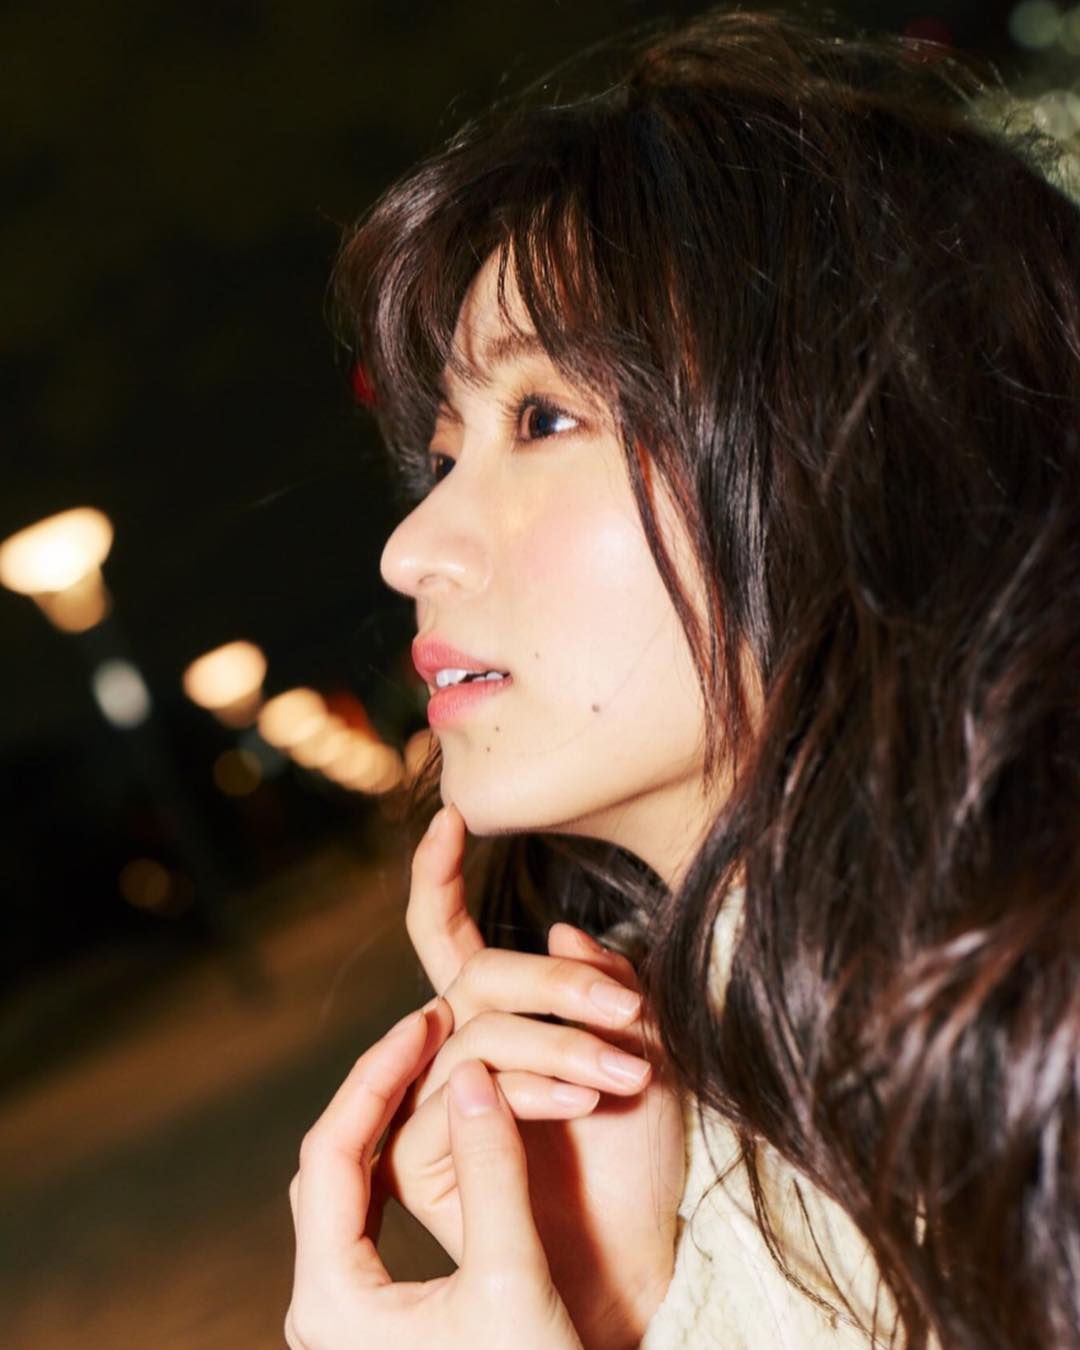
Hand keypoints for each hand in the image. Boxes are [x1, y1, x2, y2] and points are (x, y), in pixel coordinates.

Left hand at [286, 1006, 583, 1349]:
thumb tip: (470, 1076)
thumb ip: (490, 1174)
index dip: (377, 1073)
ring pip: (354, 1183)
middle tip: (433, 1026)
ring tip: (441, 1060)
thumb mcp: (512, 1282)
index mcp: (331, 1299)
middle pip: (334, 1161)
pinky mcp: (382, 1314)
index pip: (332, 1152)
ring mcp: (351, 1311)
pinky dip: (409, 1157)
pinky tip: (447, 1128)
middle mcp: (325, 1303)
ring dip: (395, 1116)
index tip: (425, 1018)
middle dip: (382, 1086)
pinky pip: (377, 1211)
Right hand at [378, 804, 683, 1349]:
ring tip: (628, 1072)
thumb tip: (553, 929)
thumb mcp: (636, 1041)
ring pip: (478, 1034)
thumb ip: (597, 981)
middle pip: (472, 977)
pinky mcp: (423, 1163)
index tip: (452, 818)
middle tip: (625, 1016)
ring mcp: (433, 1105)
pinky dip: (533, 1088)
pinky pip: (466, 1096)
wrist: (635, 1255)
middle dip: (552, 986)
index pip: (450, 937)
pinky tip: (587, 1102)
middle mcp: (454, 1053)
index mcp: (496, 1018)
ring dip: (560, 1042)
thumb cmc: (639, 1153)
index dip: (439, 877)